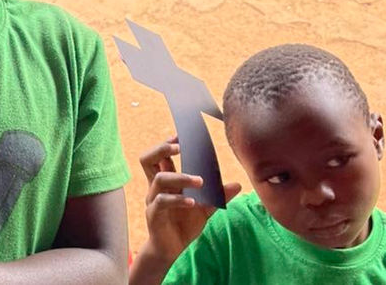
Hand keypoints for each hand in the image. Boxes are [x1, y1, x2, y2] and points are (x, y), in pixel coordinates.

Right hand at [138, 136, 240, 264]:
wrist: (170, 250)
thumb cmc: (184, 225)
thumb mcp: (205, 209)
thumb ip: (218, 196)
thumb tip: (238, 185)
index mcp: (166, 181)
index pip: (160, 155)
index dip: (168, 143)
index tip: (182, 135)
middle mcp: (156, 187)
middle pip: (147, 159)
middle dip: (161, 148)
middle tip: (179, 147)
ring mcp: (153, 200)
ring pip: (159, 179)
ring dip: (181, 177)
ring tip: (200, 181)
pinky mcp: (154, 215)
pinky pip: (162, 202)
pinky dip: (178, 200)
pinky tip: (193, 203)